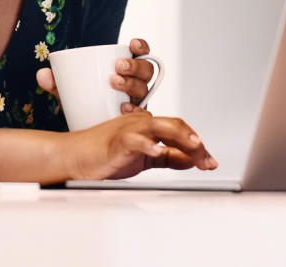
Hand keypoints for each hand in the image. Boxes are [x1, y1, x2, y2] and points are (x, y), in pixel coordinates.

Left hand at [32, 38, 156, 113]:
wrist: (84, 129)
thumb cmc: (82, 103)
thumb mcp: (68, 90)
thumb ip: (55, 82)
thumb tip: (42, 74)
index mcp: (126, 71)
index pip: (140, 54)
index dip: (141, 46)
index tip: (132, 43)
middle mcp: (136, 85)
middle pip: (146, 71)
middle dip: (135, 66)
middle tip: (118, 67)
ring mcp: (137, 102)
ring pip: (144, 89)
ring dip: (132, 83)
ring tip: (114, 83)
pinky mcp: (135, 121)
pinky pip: (142, 114)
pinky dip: (135, 110)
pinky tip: (123, 108)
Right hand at [63, 110, 218, 180]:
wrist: (75, 156)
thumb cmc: (105, 154)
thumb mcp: (144, 158)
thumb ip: (167, 157)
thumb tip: (190, 160)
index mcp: (148, 126)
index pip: (179, 130)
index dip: (197, 145)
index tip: (209, 161)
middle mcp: (141, 123)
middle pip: (175, 126)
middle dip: (195, 143)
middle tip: (207, 160)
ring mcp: (130, 130)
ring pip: (161, 127)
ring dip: (181, 137)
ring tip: (196, 147)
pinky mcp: (118, 141)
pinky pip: (136, 140)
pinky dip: (149, 145)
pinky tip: (158, 152)